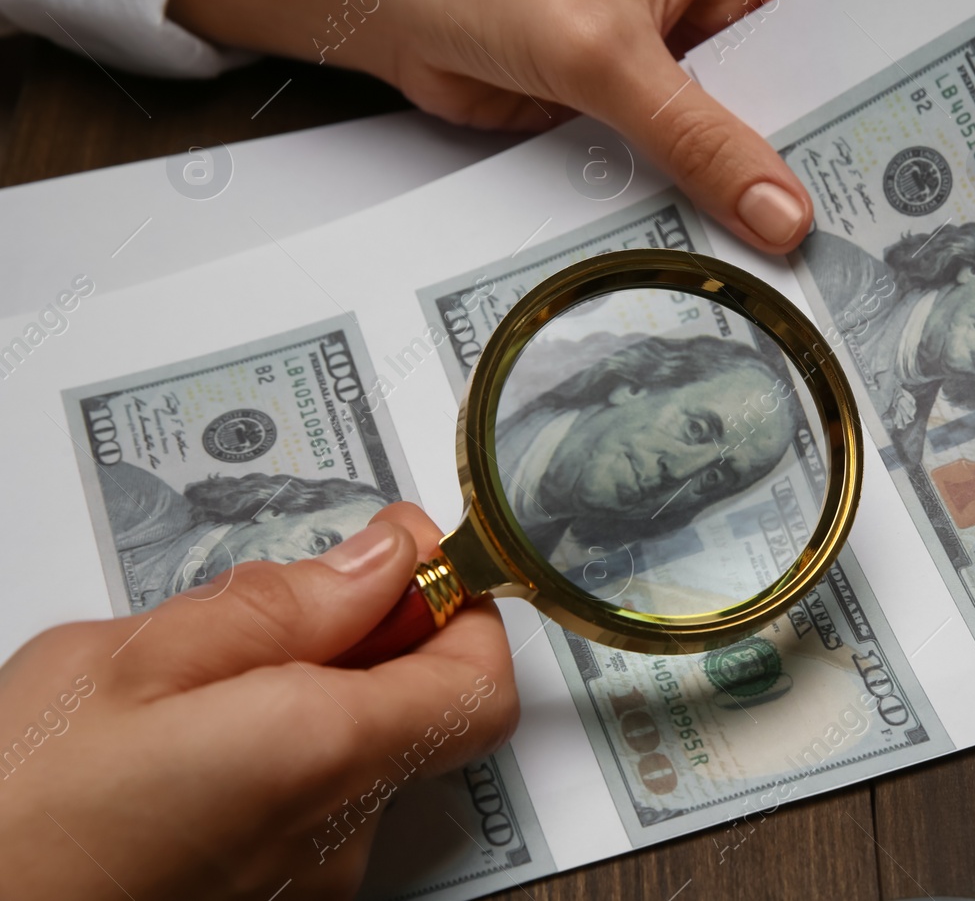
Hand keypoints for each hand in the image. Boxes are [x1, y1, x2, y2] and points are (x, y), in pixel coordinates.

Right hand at [0, 503, 516, 899]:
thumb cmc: (16, 811)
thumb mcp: (133, 661)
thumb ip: (280, 604)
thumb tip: (385, 558)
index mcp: (325, 753)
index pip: (480, 679)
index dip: (459, 605)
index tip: (406, 554)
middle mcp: (340, 831)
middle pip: (421, 709)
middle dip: (374, 637)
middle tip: (284, 599)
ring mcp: (308, 878)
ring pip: (358, 751)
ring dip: (314, 694)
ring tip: (198, 681)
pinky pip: (312, 801)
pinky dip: (279, 750)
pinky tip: (185, 741)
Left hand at [170, 0, 816, 252]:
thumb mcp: (609, 56)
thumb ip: (699, 141)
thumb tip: (779, 209)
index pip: (816, 37)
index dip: (835, 113)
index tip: (865, 190)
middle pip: (776, 90)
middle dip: (782, 159)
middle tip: (822, 237)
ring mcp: (671, 42)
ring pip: (727, 131)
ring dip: (731, 183)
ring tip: (774, 247)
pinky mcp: (630, 91)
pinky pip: (677, 155)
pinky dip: (684, 192)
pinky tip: (710, 233)